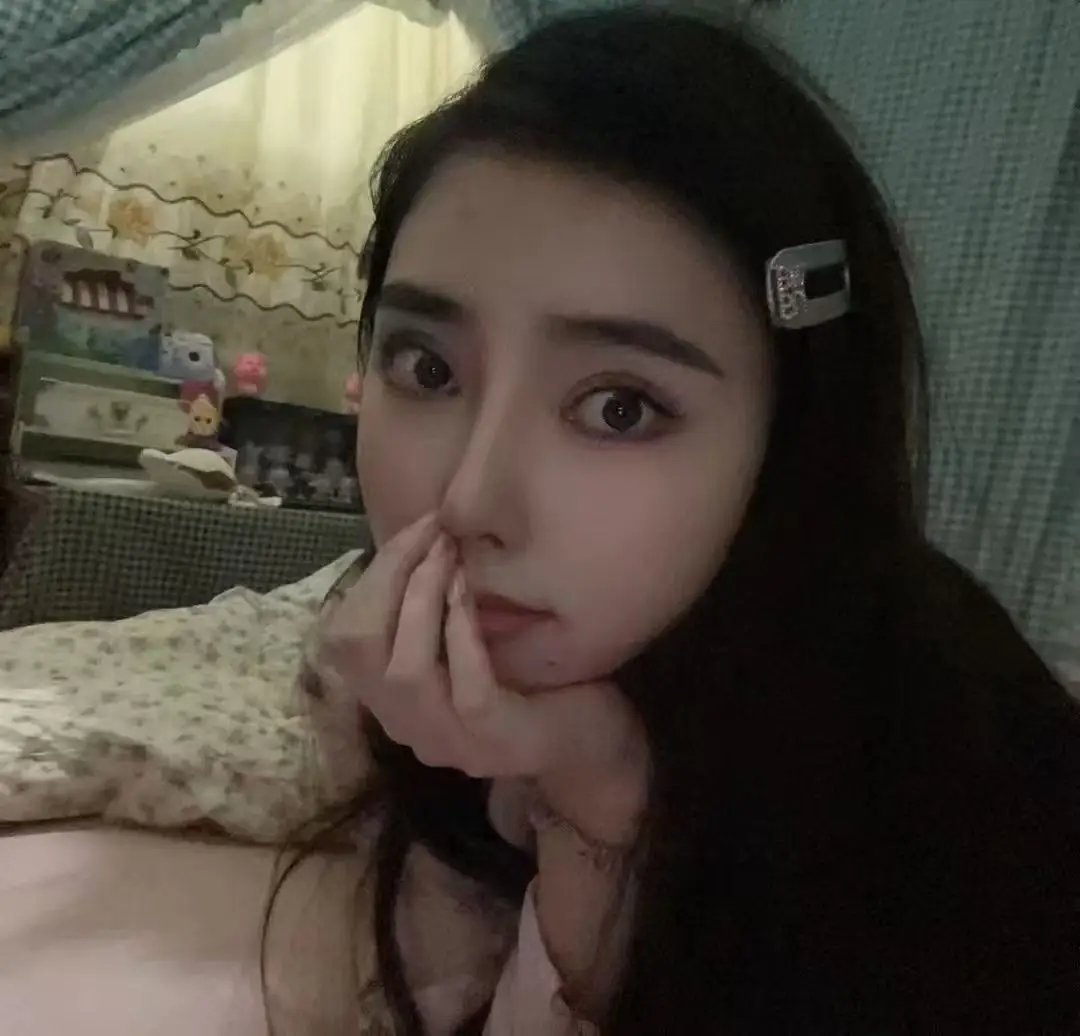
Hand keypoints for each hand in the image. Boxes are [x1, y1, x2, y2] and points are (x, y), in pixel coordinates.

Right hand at [316, 513, 648, 844]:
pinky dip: (461, 634)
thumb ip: (434, 605)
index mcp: (388, 693)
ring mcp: (444, 741)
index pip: (345, 631)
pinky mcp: (490, 743)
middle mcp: (403, 722)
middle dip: (389, 577)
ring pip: (402, 670)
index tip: (419, 526)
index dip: (373, 572)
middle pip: (358, 647)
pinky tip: (471, 593)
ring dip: (420, 601)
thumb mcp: (471, 634)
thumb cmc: (532, 677)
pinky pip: (464, 688)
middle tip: (433, 534)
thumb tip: (421, 535)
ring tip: (449, 555)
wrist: (596, 741)